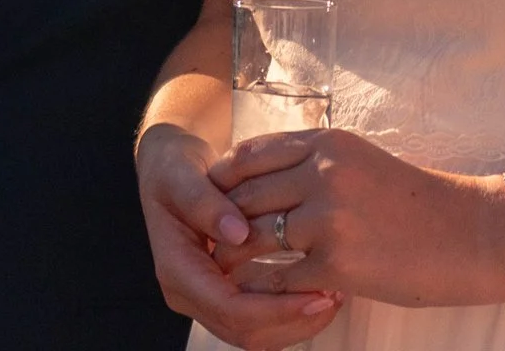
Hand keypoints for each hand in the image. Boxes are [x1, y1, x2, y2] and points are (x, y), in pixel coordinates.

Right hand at [136, 122, 339, 349]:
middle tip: (334, 295)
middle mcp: (190, 294)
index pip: (229, 308)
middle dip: (293, 321)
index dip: (275, 308)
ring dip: (296, 323)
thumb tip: (239, 233)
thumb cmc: (174, 170)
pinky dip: (290, 313)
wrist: (169, 171)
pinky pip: (260, 321)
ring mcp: (207, 299)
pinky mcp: (225, 294)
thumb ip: (205, 203)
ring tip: (333, 294)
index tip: (317, 292)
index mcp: (176, 271)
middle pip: (246, 332)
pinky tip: (318, 290)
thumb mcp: (181, 176)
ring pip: (257, 335)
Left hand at [209, 129, 504, 307]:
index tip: (211, 198)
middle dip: (220, 220)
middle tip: (206, 240)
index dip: (223, 179)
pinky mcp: (337, 262)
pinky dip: (267, 287)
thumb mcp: (361, 161)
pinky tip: (262, 293)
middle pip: (245, 195)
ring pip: (254, 236)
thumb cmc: (418, 200)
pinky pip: (281, 277)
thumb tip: (265, 182)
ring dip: (236, 256)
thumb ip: (314, 163)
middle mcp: (322, 172)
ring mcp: (327, 217)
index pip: (251, 154)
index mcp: (327, 142)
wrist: (474, 233)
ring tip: (225, 268)